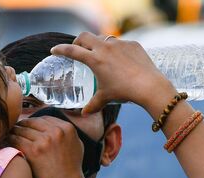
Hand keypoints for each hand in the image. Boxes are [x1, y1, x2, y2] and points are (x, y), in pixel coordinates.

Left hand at [10, 116, 84, 177]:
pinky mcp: (33, 151)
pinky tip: (7, 143)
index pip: (43, 118)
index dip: (33, 123)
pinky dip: (10, 140)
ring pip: (21, 129)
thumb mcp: (76, 144)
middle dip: (22, 126)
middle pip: (31, 122)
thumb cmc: (72, 169)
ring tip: (9, 136)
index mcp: (67, 128)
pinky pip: (16, 140)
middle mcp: (56, 131)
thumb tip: (55, 124)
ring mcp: (44, 140)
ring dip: (14, 132)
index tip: (27, 127)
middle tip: (14, 130)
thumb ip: (66, 132)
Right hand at [51, 32, 174, 115]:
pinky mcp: (132, 44)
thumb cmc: (124, 92)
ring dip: (98, 43)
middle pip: (85, 36)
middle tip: (77, 48)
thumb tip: (84, 114)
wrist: (149, 85)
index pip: (72, 51)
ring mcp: (119, 44)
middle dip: (78, 41)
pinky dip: (116, 49)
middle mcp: (105, 48)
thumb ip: (93, 105)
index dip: (60, 49)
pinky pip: (120, 43)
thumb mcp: (106, 98)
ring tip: (100, 54)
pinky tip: (120, 60)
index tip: (54, 50)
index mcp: (94, 59)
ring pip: (103, 38)